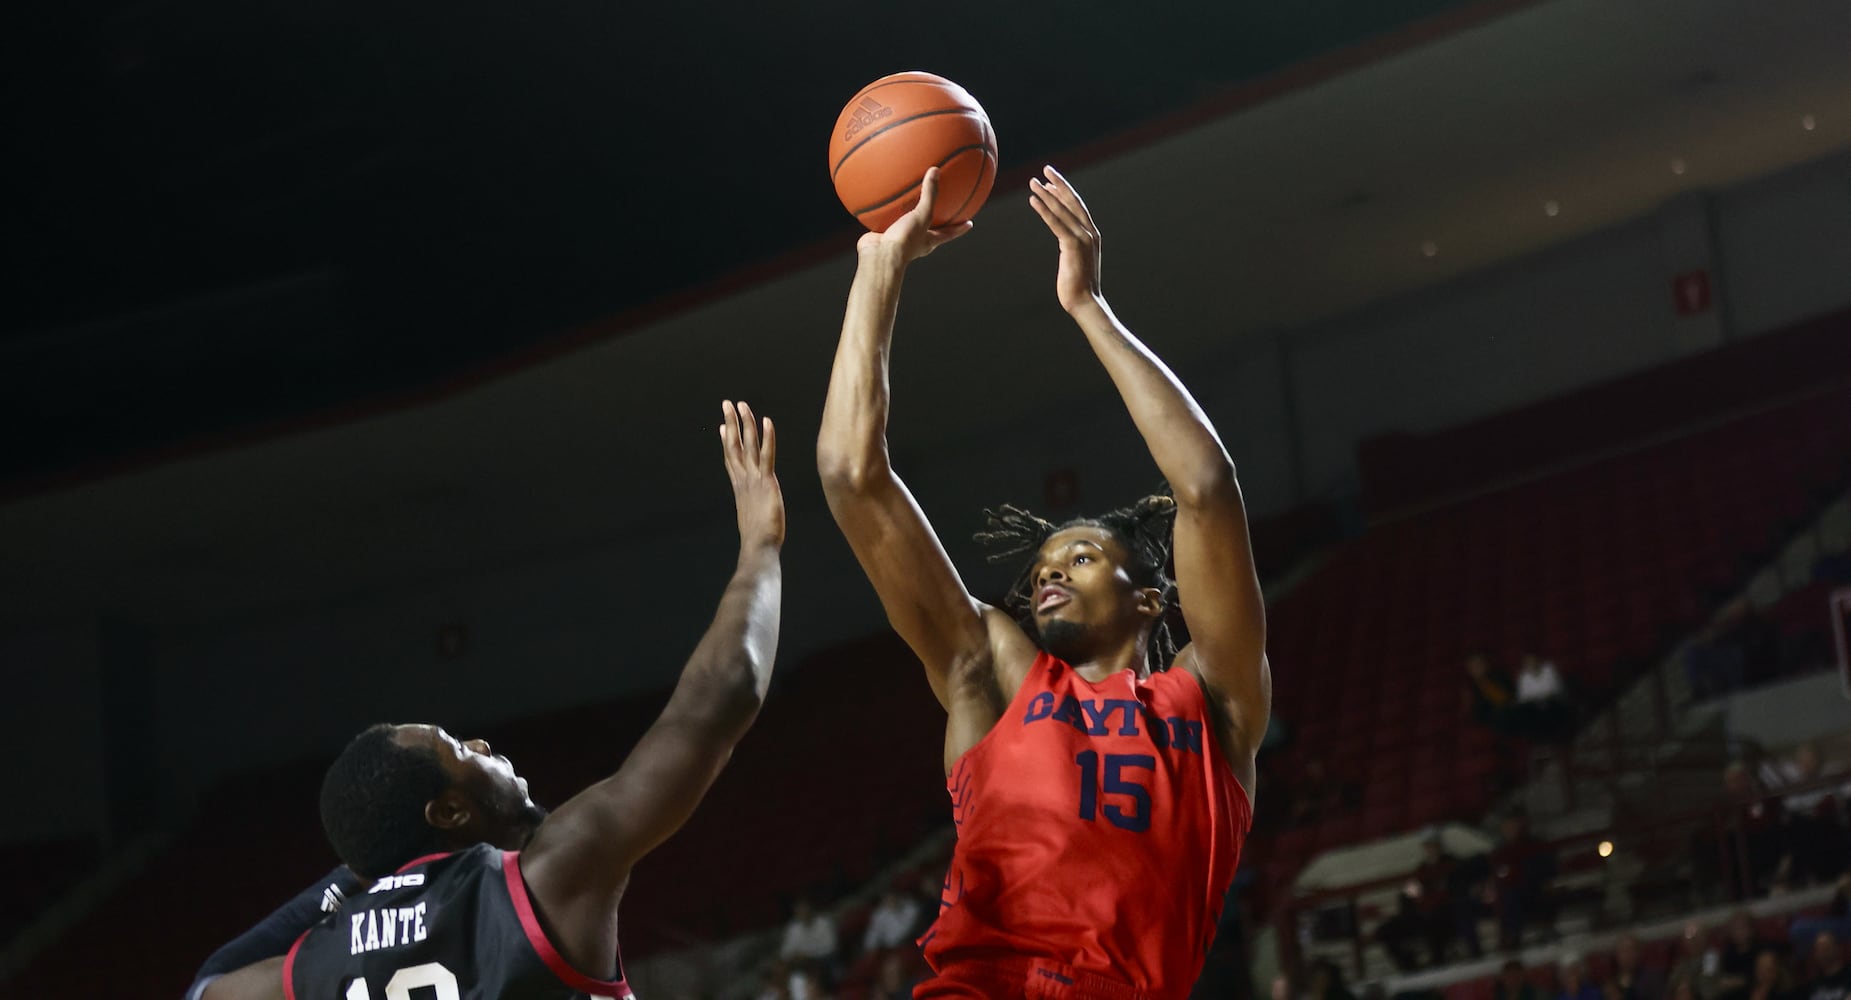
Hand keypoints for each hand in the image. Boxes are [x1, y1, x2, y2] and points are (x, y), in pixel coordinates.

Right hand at [719, 400, 783, 548]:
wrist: (758, 546)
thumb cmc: (757, 539)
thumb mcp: (751, 518)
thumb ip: (750, 510)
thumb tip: (750, 512)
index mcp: (739, 486)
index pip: (731, 458)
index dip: (727, 441)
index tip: (723, 426)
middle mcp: (743, 479)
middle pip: (734, 445)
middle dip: (731, 423)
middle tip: (727, 404)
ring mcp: (754, 479)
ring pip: (748, 445)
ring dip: (745, 423)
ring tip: (742, 404)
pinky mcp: (767, 481)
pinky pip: (767, 455)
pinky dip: (767, 437)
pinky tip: (767, 422)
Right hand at [856, 166, 973, 263]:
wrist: (880, 255)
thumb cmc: (905, 240)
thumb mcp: (922, 215)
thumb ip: (929, 194)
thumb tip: (936, 171)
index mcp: (929, 240)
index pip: (949, 233)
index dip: (959, 228)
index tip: (969, 223)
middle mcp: (916, 242)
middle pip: (930, 231)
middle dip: (935, 223)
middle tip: (940, 212)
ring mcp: (899, 240)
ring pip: (907, 226)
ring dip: (908, 216)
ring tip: (907, 201)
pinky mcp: (884, 237)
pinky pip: (886, 222)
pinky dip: (885, 214)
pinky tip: (881, 203)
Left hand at [1028, 165, 1102, 314]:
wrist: (1085, 302)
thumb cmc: (1078, 285)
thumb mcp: (1075, 260)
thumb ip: (1071, 245)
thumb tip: (1064, 239)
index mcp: (1091, 234)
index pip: (1077, 206)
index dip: (1065, 191)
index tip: (1053, 180)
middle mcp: (1089, 232)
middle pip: (1072, 201)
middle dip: (1058, 184)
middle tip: (1045, 170)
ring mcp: (1082, 238)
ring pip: (1062, 210)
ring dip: (1047, 194)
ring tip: (1033, 182)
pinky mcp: (1073, 246)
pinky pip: (1056, 223)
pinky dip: (1044, 210)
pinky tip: (1033, 200)